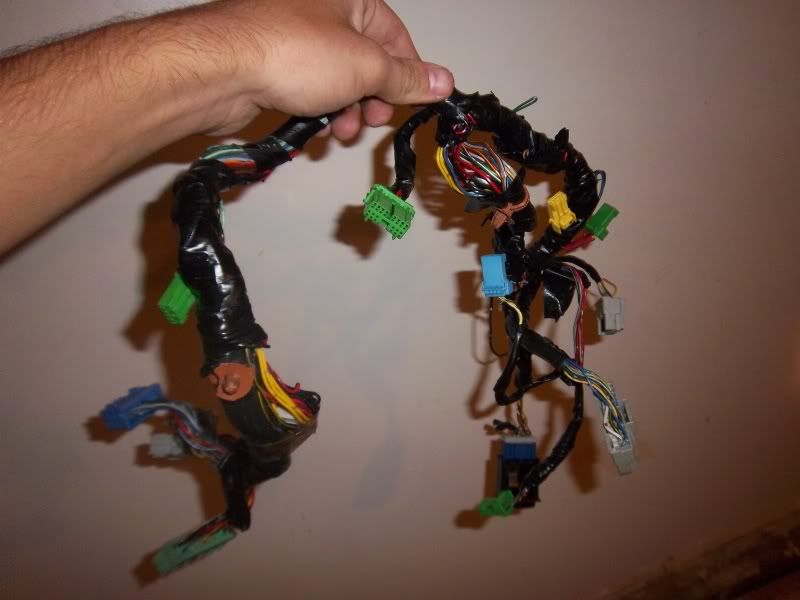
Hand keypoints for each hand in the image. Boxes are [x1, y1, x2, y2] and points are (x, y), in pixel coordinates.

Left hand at [197, 0, 454, 138]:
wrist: (222, 70)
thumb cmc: (292, 52)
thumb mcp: (366, 68)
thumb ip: (406, 78)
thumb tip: (443, 82)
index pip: (395, 35)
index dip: (408, 73)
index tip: (415, 102)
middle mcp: (321, 9)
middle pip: (365, 61)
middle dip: (373, 98)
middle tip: (372, 120)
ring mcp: (294, 36)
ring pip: (337, 80)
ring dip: (346, 111)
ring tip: (341, 130)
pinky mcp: (272, 63)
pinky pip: (309, 89)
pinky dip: (319, 110)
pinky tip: (318, 129)